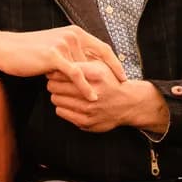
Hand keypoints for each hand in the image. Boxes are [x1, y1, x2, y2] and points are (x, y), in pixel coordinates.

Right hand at [0, 25, 125, 98]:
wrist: (7, 49)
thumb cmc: (30, 52)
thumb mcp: (55, 49)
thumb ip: (72, 54)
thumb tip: (86, 66)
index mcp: (75, 32)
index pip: (103, 48)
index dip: (115, 63)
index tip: (124, 77)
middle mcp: (72, 36)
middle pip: (98, 59)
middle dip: (110, 76)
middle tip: (119, 91)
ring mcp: (64, 45)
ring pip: (87, 69)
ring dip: (97, 85)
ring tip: (108, 98)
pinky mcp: (55, 56)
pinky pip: (76, 74)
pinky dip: (86, 87)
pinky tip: (92, 98)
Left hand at [46, 62, 164, 132]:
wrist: (128, 103)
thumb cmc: (110, 82)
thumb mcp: (100, 65)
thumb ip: (81, 61)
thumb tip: (58, 60)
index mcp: (95, 75)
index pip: (63, 71)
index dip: (56, 70)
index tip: (55, 70)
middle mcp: (92, 92)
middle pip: (55, 86)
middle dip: (53, 82)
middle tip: (55, 82)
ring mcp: (88, 109)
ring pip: (56, 99)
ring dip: (57, 95)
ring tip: (64, 92)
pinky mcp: (86, 121)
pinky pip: (60, 111)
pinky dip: (62, 106)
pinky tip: (69, 103)